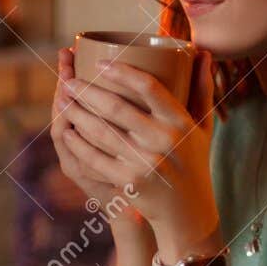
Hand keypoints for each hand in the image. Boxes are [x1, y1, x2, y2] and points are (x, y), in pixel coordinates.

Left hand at [57, 51, 220, 251]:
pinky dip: (78, 143)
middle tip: (68, 79)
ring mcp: (145, 163)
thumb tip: (202, 52)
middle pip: (116, 108)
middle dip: (87, 91)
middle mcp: (163, 141)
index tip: (99, 63)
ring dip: (77, 114)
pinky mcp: (129, 182)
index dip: (122, 72)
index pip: (149, 87)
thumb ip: (202, 90)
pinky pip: (95, 158)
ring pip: (101, 132)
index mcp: (180, 123)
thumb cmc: (195, 163)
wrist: (188, 214)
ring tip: (62, 100)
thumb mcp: (203, 128)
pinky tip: (66, 130)